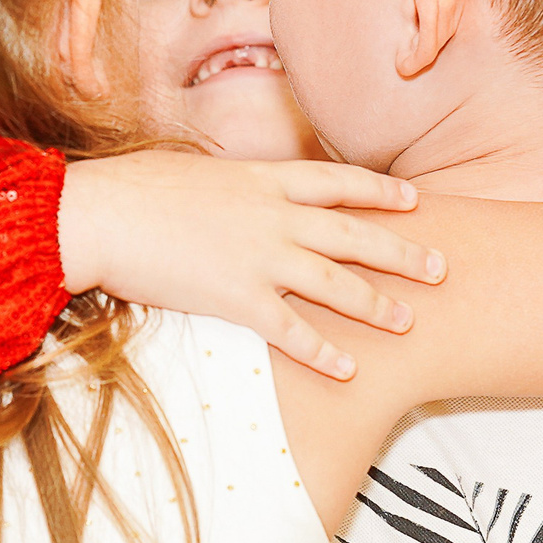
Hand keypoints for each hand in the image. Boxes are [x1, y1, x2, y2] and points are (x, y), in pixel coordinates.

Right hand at [60, 150, 441, 379]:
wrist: (102, 214)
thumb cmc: (134, 190)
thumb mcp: (195, 173)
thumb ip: (229, 187)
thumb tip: (234, 192)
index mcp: (263, 179)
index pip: (339, 182)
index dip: (381, 192)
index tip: (414, 200)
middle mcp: (274, 216)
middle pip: (356, 233)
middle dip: (402, 251)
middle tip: (441, 267)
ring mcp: (260, 257)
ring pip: (337, 282)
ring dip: (377, 303)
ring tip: (408, 320)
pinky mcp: (238, 297)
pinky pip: (293, 330)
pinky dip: (324, 351)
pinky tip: (349, 369)